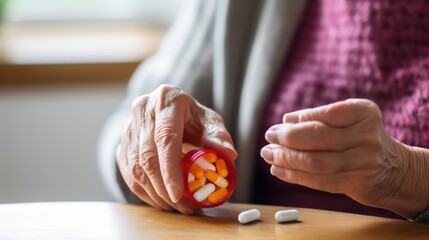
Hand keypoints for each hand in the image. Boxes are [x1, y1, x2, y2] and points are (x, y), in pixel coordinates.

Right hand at [116, 84, 236, 213]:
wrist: (168, 110)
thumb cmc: (192, 117)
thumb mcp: (210, 121)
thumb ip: (218, 136)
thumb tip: (228, 154)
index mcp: (166, 100)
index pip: (165, 137)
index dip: (170, 168)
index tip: (177, 194)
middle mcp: (142, 110)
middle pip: (147, 156)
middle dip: (164, 188)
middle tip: (183, 207)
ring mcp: (127, 127)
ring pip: (134, 168)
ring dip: (154, 193)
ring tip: (175, 206)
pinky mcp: (122, 144)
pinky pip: (128, 173)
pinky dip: (144, 191)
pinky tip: (161, 199)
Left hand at [261, 99, 428, 217]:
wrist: (394, 171)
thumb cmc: (360, 139)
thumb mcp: (349, 121)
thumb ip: (320, 118)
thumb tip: (286, 120)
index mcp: (364, 112)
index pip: (326, 114)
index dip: (299, 120)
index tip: (279, 125)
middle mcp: (367, 136)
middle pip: (318, 137)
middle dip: (287, 138)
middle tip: (269, 137)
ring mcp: (364, 162)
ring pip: (315, 161)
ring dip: (286, 158)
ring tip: (268, 154)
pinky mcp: (357, 183)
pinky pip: (319, 180)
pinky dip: (294, 176)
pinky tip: (278, 170)